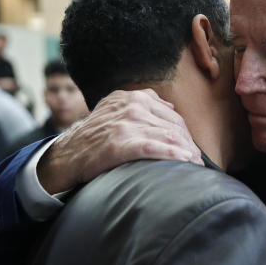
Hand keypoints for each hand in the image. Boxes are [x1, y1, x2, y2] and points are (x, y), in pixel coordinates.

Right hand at [37, 88, 202, 194]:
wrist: (66, 155)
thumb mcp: (115, 110)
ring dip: (186, 153)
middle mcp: (131, 106)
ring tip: (196, 167)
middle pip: (173, 126)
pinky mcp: (119, 143)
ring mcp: (125, 123)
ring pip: (167, 136)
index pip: (171, 115)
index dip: (185, 134)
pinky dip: (172, 155)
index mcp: (133, 97)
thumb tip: (170, 106)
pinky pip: (153, 148)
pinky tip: (184, 162)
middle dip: (189, 145)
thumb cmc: (95, 137)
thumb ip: (142, 105)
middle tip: (200, 162)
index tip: (194, 150)